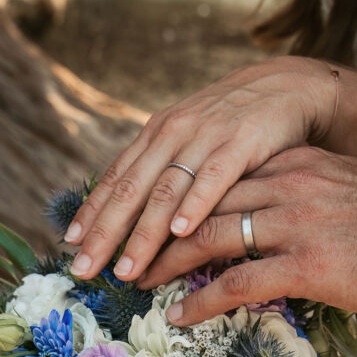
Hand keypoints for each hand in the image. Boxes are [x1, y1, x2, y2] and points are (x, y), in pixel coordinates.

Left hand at [65, 56, 337, 280]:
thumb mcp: (191, 138)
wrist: (284, 86)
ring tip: (128, 268)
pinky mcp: (241, 143)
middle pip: (132, 190)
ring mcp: (205, 138)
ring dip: (144, 233)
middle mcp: (173, 134)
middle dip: (106, 233)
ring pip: (166, 191)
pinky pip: (213, 178)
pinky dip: (195, 204)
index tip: (72, 244)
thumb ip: (165, 169)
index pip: (116, 178)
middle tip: (87, 270)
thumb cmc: (234, 123)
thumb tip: (134, 211)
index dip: (92, 211)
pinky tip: (181, 232)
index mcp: (157, 135)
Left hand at [136, 146, 356, 325]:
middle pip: (205, 204)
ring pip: (210, 240)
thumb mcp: (345, 188)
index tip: (160, 220)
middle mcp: (291, 185)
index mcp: (298, 163)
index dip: (185, 202)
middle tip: (133, 250)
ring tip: (140, 280)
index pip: (223, 179)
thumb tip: (264, 215)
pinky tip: (180, 315)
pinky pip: (237, 282)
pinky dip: (202, 301)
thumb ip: (301, 190)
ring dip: (168, 263)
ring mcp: (296, 223)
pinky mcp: (307, 265)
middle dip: (161, 230)